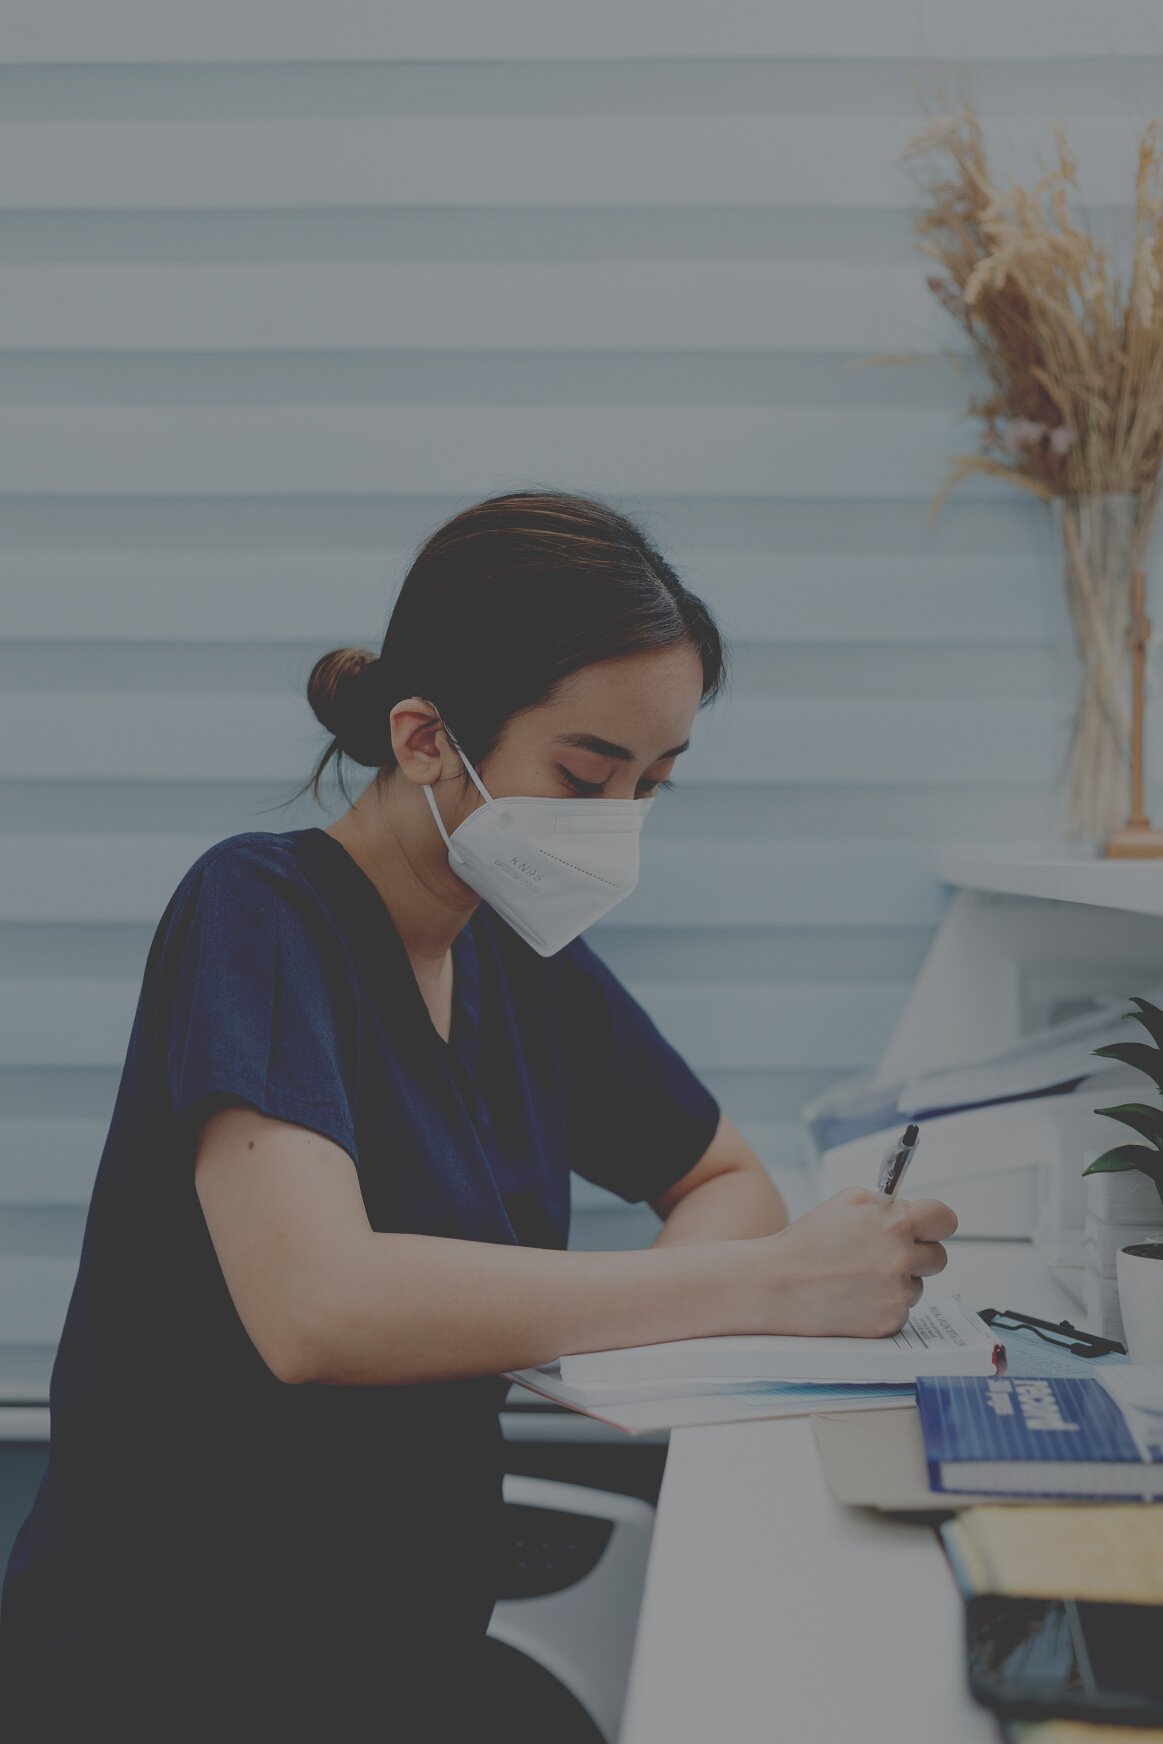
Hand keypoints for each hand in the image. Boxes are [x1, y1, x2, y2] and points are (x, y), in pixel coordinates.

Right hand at [741, 1186, 957, 1337]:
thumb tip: (910, 1210)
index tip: (929, 1226)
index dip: (936, 1222)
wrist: (776, 1284)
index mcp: (894, 1223)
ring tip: (859, 1277)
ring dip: (898, 1282)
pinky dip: (883, 1305)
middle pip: (938, 1257)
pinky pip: (901, 1311)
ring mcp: (897, 1294)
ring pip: (917, 1286)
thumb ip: (884, 1204)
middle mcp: (901, 1258)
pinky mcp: (889, 1322)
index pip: (945, 1218)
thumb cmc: (806, 1242)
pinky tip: (855, 1297)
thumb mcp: (844, 1203)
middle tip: (887, 1254)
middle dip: (918, 1254)